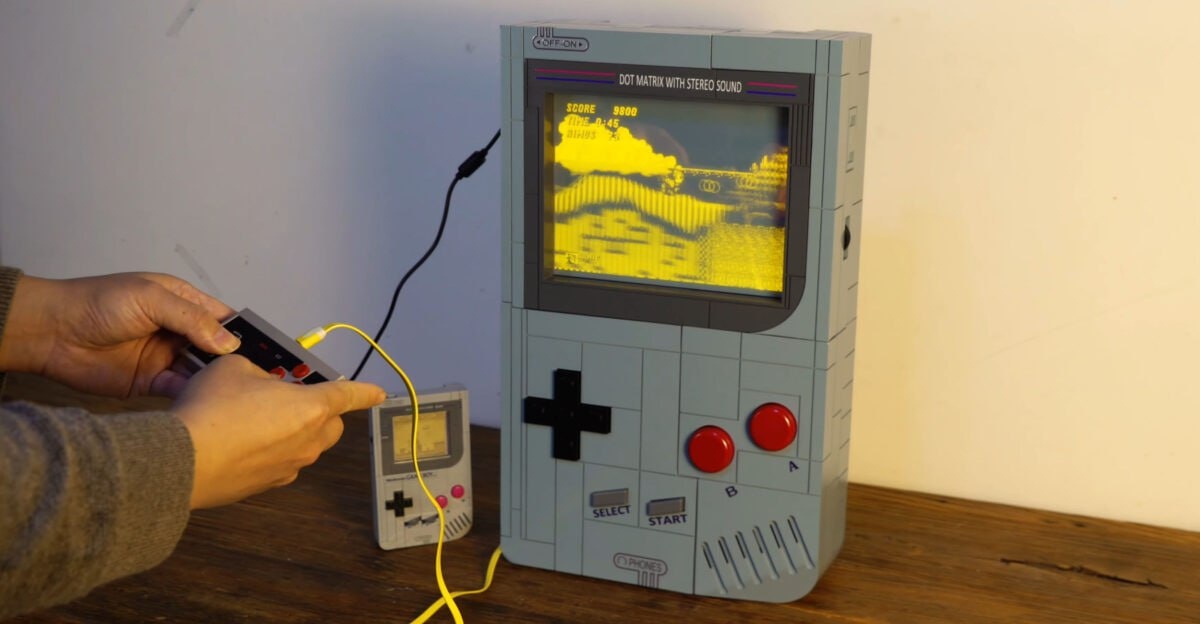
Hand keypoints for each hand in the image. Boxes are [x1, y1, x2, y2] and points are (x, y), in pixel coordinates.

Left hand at [0, 272, 238, 397]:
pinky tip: (205, 398)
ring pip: (202, 371)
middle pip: (218, 348)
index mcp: (183, 303)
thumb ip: (191, 319)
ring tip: (235, 389)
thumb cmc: (96, 302)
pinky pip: (179, 389)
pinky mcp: (150, 382)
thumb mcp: (151, 298)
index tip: (267, 349)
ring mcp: (165, 357)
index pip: (224, 318)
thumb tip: (228, 341)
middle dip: (235, 360)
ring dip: (216, 380)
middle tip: (258, 375)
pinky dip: (193, 394)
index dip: (245, 332)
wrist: (52, 333)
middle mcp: (178, 331)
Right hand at [174, 355, 385, 508]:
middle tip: (288, 397)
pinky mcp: (266, 485)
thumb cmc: (212, 410)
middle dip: (319, 410)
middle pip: (330, 423)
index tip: (379, 393)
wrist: (183, 460)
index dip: (366, 392)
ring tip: (255, 418)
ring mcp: (289, 467)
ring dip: (292, 431)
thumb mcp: (235, 367)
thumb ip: (258, 370)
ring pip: (305, 445)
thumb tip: (258, 379)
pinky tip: (240, 443)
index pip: (349, 396)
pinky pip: (280, 463)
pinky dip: (270, 452)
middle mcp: (308, 440)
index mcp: (312, 407)